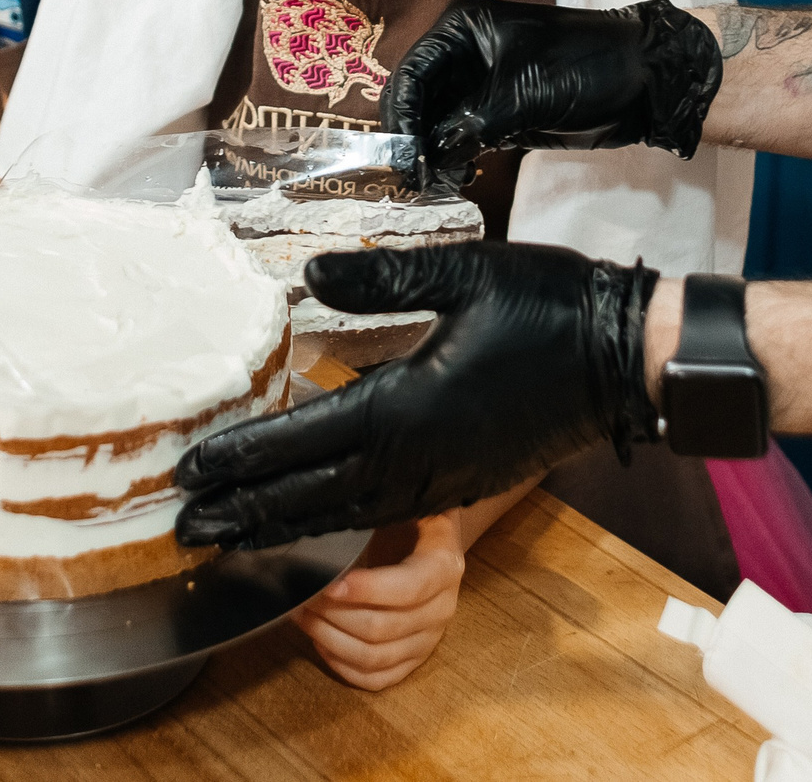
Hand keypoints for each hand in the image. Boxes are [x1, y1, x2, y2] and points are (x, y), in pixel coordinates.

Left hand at [174, 242, 657, 549]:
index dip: (244, 458)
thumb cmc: (548, 307)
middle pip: (312, 495)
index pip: (305, 439)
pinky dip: (333, 525)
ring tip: (231, 538)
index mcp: (407, 405)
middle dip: (246, 512)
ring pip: (344, 516)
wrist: (626, 360)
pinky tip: (313, 523)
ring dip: (283, 527)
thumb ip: (381, 275)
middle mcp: (416, 456)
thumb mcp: (464, 272)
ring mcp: (441, 479)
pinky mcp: (461, 484)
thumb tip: (307, 276)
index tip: (192, 473)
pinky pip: (381, 515)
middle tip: (185, 530)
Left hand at [291, 514, 465, 690]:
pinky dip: (344, 667)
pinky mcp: (415, 658)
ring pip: (375, 657)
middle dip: (333, 615)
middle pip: (383, 628)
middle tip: (302, 595)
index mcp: (444, 566)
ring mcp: (429, 639)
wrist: (435, 541)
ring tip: (303, 616)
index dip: (367, 590)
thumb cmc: (413, 518)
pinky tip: (321, 642)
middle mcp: (442, 608)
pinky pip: (378, 679)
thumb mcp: (407, 502)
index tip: (329, 584)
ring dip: (330, 640)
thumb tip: (339, 504)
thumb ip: (384, 505)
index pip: (408, 589)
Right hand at [382, 0, 723, 189]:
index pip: (413, 72)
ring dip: (431, 153)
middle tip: (412, 180)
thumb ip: (472, 123)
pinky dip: (454, 158)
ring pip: (436, 122)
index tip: (400, 157)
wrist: (646, 81)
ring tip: (433, 186)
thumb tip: (430, 156)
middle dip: (412, 137)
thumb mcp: (524, 94)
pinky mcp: (499, 114)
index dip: (402, 116)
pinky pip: (461, 137)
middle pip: (418, 98)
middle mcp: (464, 54)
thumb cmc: (587, 67)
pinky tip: (456, 179)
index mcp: (464, 30)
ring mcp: (481, 86)